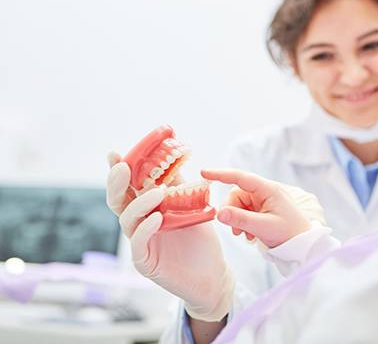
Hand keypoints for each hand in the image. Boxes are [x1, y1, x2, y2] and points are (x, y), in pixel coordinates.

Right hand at [106, 153, 233, 321]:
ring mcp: (140, 243)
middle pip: (117, 201)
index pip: (128, 187)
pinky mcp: (145, 262)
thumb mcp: (190, 206)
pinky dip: (145, 228)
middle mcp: (138, 224)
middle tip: (123, 168)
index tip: (114, 153)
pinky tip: (156, 218)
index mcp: (146, 209)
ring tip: (158, 192)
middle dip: (117, 183)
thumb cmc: (200, 240)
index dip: (119, 171)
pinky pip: (138, 243)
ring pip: (127, 220)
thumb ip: (179, 185)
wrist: (212, 273)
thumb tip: (172, 158)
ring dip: (140, 203)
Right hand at [201, 168, 324, 247]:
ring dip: (237, 219)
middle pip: (236, 194)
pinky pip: (244, 211)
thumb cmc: (289, 234)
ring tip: (244, 235)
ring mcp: (264, 200)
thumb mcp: (263, 228)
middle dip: (231, 211)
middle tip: (235, 230)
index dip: (221, 174)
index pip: (240, 177)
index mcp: (268, 190)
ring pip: (238, 204)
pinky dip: (243, 223)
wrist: (303, 245)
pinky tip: (250, 235)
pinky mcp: (263, 209)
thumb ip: (240, 219)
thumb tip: (219, 213)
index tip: (204, 173)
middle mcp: (265, 192)